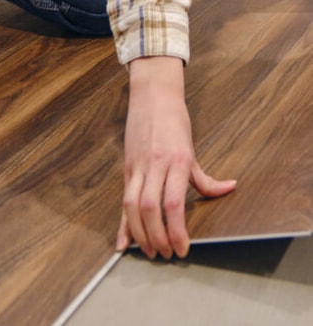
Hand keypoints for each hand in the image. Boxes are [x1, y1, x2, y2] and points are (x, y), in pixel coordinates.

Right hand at [115, 56, 236, 258]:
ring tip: (149, 252)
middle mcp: (155, 165)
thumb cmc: (173, 120)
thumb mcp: (192, 149)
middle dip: (156, 236)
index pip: (173, 202)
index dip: (176, 230)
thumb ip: (206, 177)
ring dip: (139, 233)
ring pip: (131, 204)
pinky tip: (123, 242)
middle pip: (150, 207)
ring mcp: (137, 165)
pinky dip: (122, 223)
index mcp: (176, 161)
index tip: (182, 248)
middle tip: (166, 255)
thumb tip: (230, 189)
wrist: (152, 95)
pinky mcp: (127, 166)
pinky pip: (123, 198)